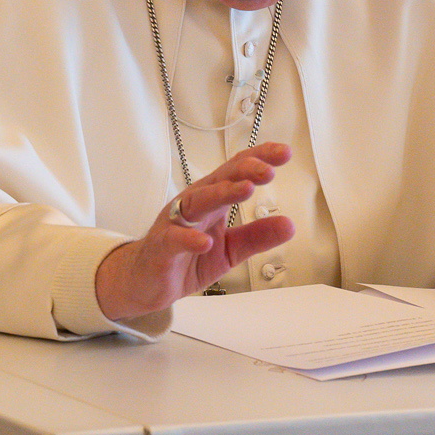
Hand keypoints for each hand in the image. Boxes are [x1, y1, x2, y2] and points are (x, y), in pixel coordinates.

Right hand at [94, 144, 295, 321]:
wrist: (145, 281)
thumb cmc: (184, 257)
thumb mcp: (229, 249)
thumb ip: (256, 236)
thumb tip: (289, 225)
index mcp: (211, 201)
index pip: (236, 172)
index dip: (259, 159)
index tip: (284, 153)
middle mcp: (193, 205)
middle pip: (219, 180)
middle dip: (244, 171)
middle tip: (267, 170)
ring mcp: (175, 224)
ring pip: (198, 201)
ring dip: (221, 193)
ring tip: (245, 190)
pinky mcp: (162, 247)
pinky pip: (174, 239)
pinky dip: (189, 238)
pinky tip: (205, 241)